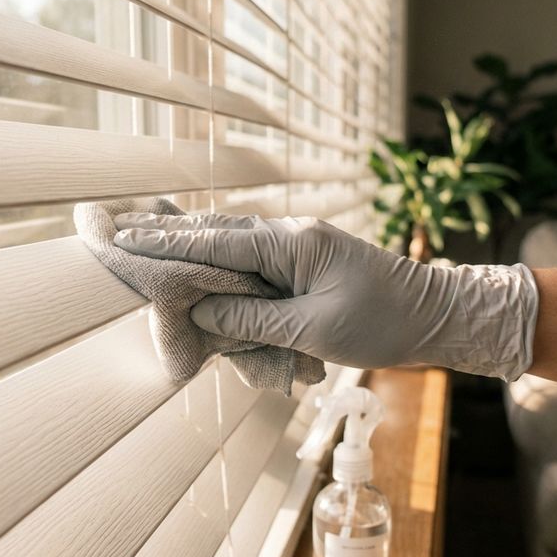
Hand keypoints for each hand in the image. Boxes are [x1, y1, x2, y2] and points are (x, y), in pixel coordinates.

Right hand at [113, 212, 538, 379]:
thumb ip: (252, 319)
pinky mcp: (305, 264)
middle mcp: (290, 236)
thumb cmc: (384, 322)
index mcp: (292, 244)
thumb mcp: (314, 329)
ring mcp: (298, 247)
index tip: (124, 237)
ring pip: (232, 246)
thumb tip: (200, 310)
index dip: (166, 242)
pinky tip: (199, 264)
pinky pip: (252, 263)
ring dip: (190, 247)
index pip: (215, 242)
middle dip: (167, 233)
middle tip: (118, 227)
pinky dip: (220, 264)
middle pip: (216, 234)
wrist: (439, 316)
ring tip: (144, 239)